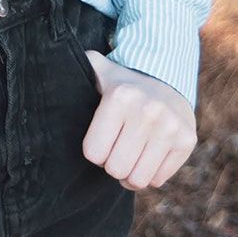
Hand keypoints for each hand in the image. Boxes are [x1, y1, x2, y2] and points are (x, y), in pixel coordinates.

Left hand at [80, 50, 196, 190]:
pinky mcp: (187, 141)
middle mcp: (147, 111)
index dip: (96, 150)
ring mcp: (170, 127)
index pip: (94, 153)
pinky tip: (149, 155)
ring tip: (132, 155)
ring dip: (131, 173)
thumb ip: (79, 68)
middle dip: (113, 164)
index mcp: (120, 97)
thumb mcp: (100, 72)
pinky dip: (151, 174)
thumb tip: (50, 56)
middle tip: (118, 148)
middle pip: (115, 169)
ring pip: (137, 179)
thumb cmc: (125, 87)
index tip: (103, 138)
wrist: (170, 82)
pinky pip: (158, 180)